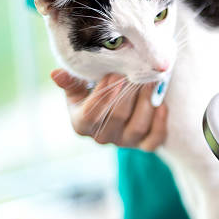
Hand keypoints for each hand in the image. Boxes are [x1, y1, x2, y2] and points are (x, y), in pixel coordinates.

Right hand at [51, 69, 167, 150]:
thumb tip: (56, 74)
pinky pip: (154, 140)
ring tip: (150, 82)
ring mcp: (125, 143)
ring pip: (138, 127)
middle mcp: (102, 137)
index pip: (90, 115)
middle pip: (117, 118)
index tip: (113, 76)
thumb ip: (70, 81)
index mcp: (81, 124)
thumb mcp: (80, 85)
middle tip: (136, 73)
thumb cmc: (94, 89)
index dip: (103, 96)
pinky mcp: (144, 145)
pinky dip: (160, 123)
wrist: (116, 100)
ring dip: (146, 103)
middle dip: (128, 94)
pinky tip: (162, 104)